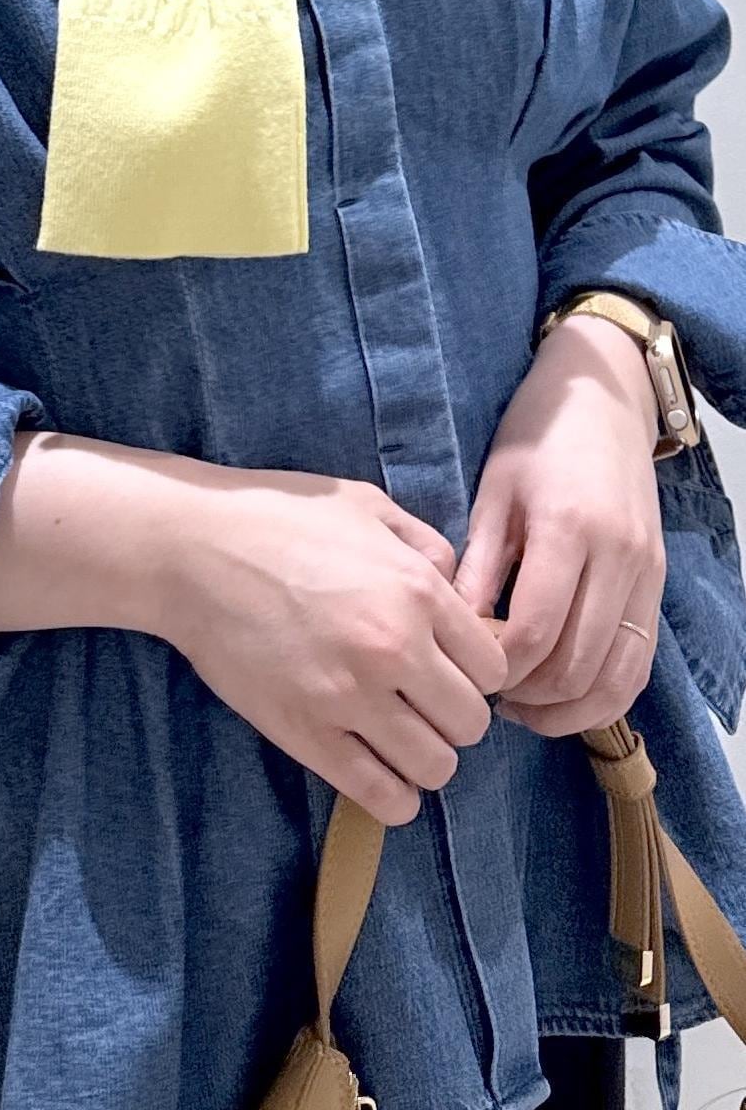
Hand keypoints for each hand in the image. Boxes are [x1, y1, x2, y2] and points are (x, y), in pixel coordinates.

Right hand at [152, 463, 508, 827]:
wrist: (190, 550)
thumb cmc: (275, 517)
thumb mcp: (365, 505)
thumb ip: (426, 544)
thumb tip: (461, 589)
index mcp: (418, 590)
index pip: (493, 667)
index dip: (474, 672)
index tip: (445, 668)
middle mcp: (394, 649)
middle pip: (471, 722)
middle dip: (453, 716)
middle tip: (420, 703)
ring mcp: (349, 696)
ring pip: (435, 767)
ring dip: (424, 758)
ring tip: (396, 738)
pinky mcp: (305, 733)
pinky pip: (382, 796)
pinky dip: (392, 796)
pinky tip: (378, 772)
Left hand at [451, 311, 666, 735]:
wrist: (605, 400)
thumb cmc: (535, 437)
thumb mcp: (492, 490)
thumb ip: (477, 564)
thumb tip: (452, 633)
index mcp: (570, 530)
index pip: (535, 631)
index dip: (496, 666)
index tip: (461, 666)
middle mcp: (619, 560)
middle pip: (576, 666)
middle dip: (524, 695)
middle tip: (481, 692)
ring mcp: (647, 576)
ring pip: (615, 679)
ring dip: (565, 709)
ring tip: (517, 706)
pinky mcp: (658, 586)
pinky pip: (638, 664)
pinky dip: (602, 696)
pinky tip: (558, 697)